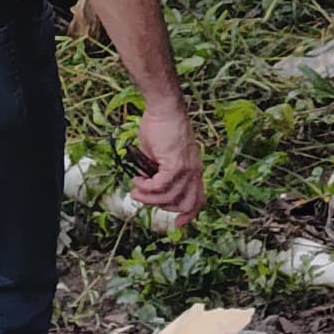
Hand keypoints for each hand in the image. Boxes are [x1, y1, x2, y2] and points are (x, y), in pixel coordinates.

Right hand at [132, 105, 205, 227]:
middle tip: (143, 197)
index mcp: (194, 169)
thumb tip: (146, 184)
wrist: (164, 108)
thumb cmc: (161, 126)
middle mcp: (195, 171)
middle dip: (163, 207)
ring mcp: (188, 169)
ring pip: (170, 197)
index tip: (178, 225)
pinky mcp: (177, 164)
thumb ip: (158, 171)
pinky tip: (137, 179)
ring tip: (135, 189)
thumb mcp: (161, 154)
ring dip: (149, 198)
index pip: (198, 199)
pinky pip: (161, 186)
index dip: (190, 214)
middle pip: (186, 203)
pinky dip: (147, 187)